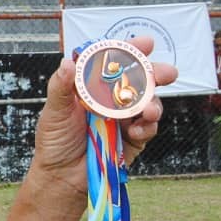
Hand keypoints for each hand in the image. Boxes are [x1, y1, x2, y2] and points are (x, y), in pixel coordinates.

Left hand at [32, 36, 176, 189]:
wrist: (62, 176)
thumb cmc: (55, 140)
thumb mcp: (54, 111)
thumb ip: (61, 87)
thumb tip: (68, 63)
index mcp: (92, 86)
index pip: (113, 62)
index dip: (130, 51)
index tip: (146, 43)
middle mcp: (111, 99)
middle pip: (139, 80)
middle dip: (156, 73)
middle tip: (167, 73)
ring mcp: (125, 118)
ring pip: (148, 102)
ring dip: (154, 103)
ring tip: (150, 110)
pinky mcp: (133, 138)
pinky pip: (148, 127)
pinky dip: (148, 126)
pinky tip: (139, 128)